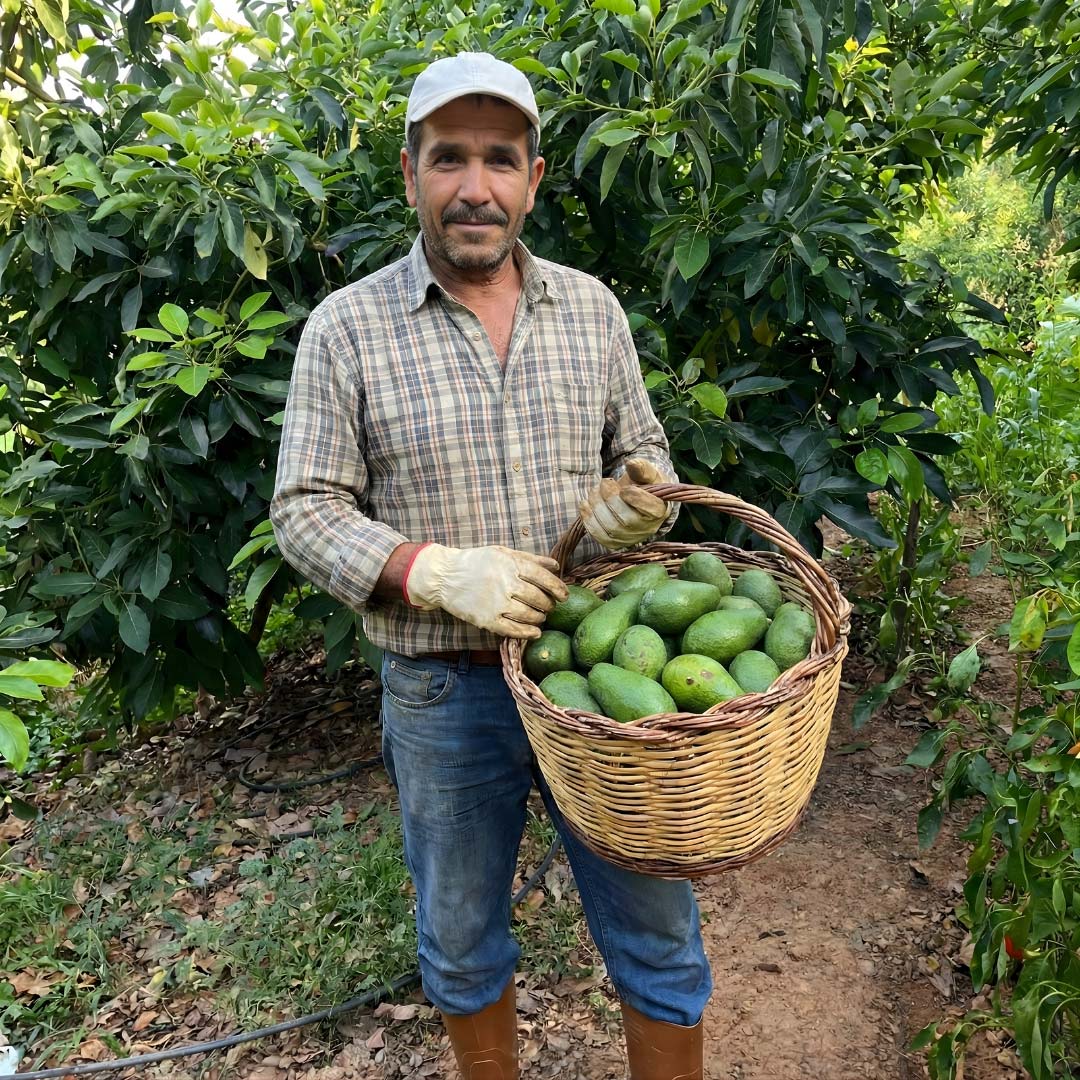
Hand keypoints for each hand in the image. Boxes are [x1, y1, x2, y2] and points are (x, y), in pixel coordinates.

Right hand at [403, 544, 568, 638]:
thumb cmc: (476, 562)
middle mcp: (505, 583)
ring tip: (541, 616)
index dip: (558, 588)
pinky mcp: (486, 619)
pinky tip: (535, 632)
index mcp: (510, 564)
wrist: (444, 576)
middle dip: (549, 604)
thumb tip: (556, 565)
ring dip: (540, 618)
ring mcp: (495, 603)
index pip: (543, 578)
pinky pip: (513, 630)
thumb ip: (530, 558)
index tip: (564, 596)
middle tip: (550, 606)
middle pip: (538, 598)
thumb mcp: (503, 553)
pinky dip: (527, 633)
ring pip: (529, 615)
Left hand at [579, 459, 668, 549]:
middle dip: (609, 499)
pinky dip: (588, 519)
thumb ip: (642, 468)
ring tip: (594, 491)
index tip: (624, 488)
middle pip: (626, 521)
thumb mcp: (646, 473)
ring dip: (596, 507)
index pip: (649, 509)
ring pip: (610, 529)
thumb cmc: (643, 484)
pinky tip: (585, 504)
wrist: (636, 499)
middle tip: (604, 482)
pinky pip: (599, 536)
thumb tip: (631, 463)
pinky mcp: (615, 543)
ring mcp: (630, 539)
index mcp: (659, 510)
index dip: (634, 498)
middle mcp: (647, 529)